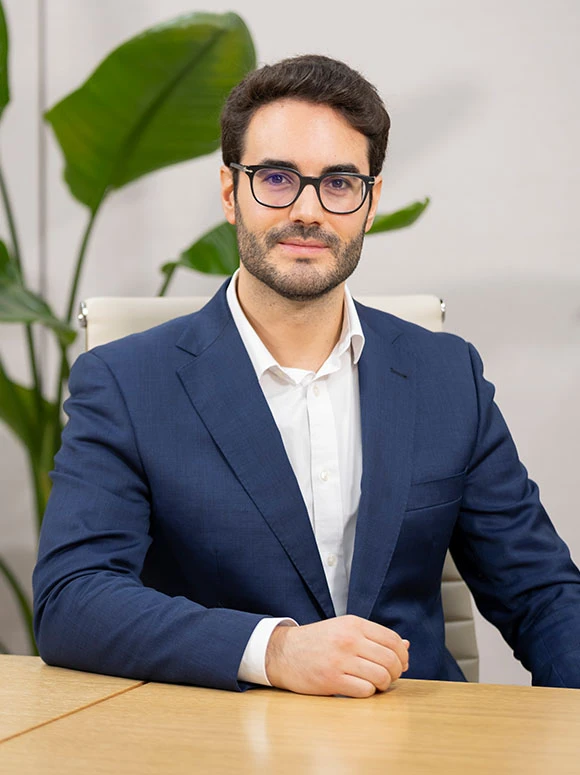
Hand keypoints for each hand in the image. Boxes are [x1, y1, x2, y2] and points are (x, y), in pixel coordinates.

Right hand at [265, 614, 409, 697]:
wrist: (283, 652)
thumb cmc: (317, 642)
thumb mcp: (344, 629)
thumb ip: (374, 636)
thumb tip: (405, 646)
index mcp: (353, 624)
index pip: (392, 640)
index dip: (402, 655)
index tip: (401, 664)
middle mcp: (349, 639)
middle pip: (391, 660)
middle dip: (396, 672)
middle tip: (389, 677)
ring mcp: (340, 660)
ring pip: (381, 677)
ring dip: (383, 684)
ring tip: (376, 684)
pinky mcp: (331, 680)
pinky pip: (365, 691)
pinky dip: (368, 692)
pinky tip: (360, 688)